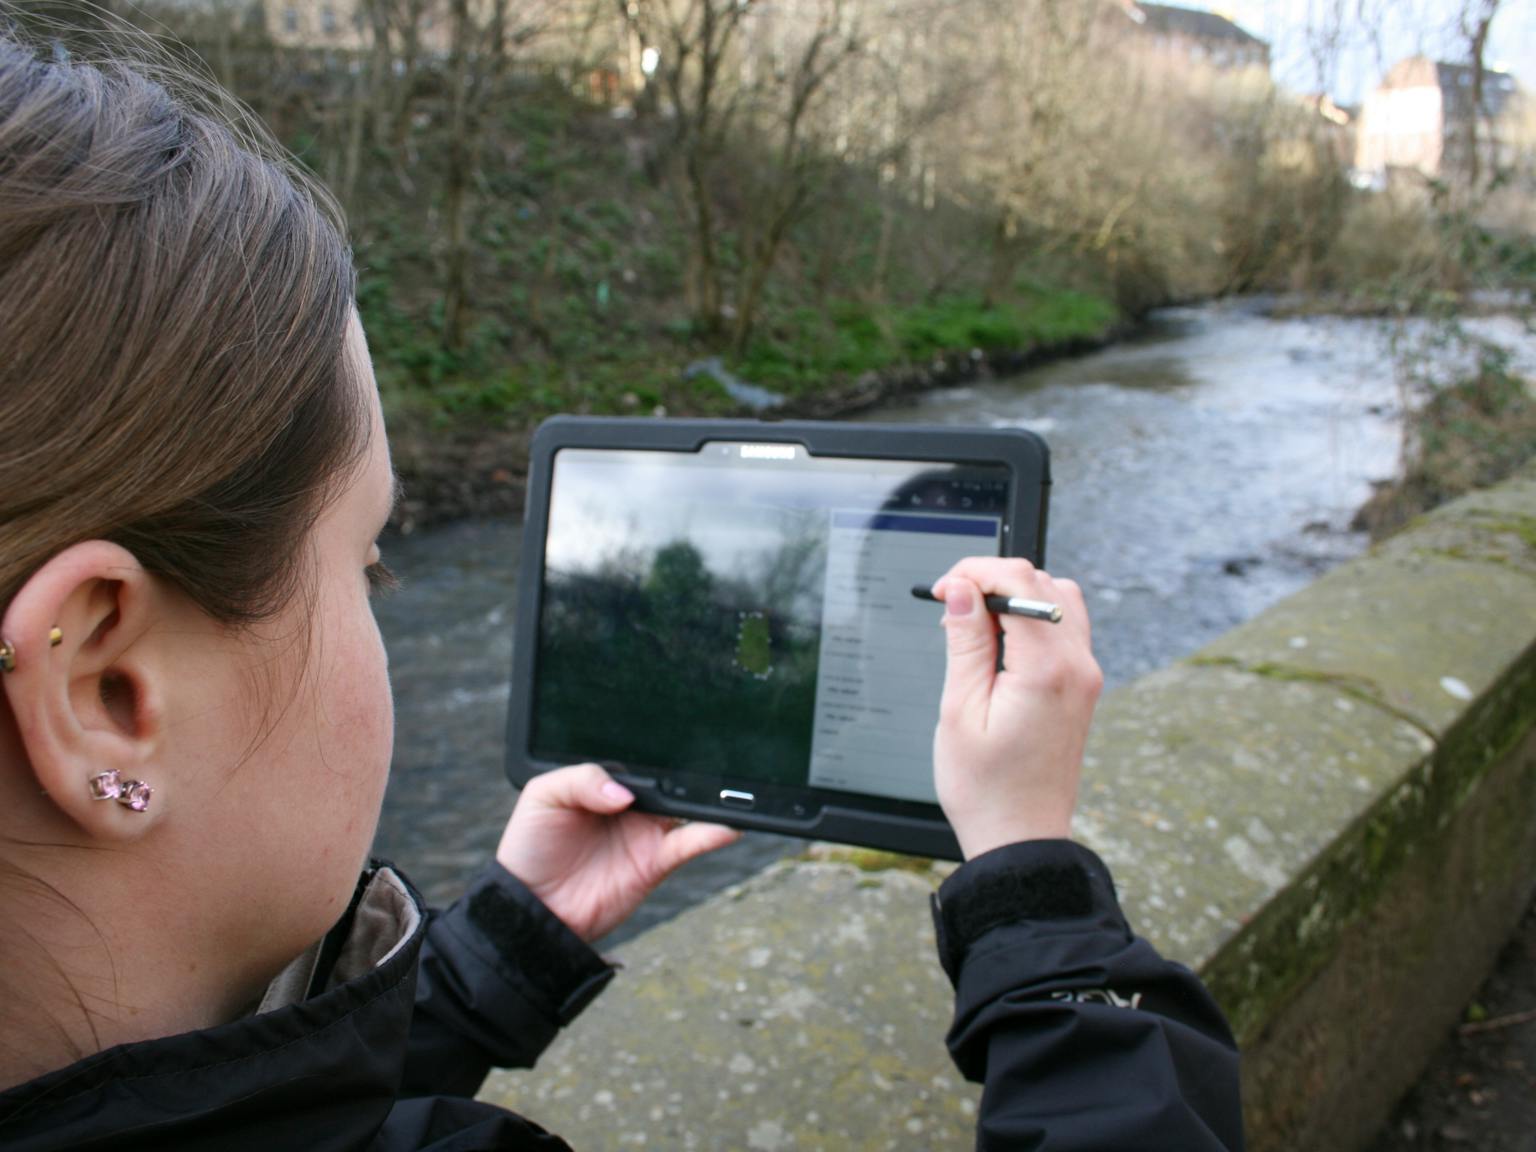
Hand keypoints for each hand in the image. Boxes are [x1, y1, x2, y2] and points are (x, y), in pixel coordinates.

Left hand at [495, 763, 739, 941]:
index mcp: (604, 782)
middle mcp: (630, 804)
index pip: (638, 758)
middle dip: (686, 769)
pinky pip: (691, 843)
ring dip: (708, 799)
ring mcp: (646, 832)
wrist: (531, 907)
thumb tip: (624, 794)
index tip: (671, 736)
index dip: (654, 747)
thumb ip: (582, 780)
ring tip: (724, 790)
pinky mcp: (656, 861)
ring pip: (687, 808)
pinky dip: (713, 834)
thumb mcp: (543, 796)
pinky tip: (727, 825)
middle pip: (669, 780)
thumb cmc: (530, 846)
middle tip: (700, 758)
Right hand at [931, 557, 1102, 859]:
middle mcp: (1077, 666)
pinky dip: (1033, 618)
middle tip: (952, 606)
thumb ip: (965, 642)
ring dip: (1016, 596)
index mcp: (1046, 670)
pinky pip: (1066, 627)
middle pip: (1043, 582)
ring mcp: (1086, 676)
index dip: (975, 572)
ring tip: (975, 625)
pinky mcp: (1083, 685)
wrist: (1022, 838)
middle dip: (992, 580)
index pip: (1019, 581)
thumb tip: (961, 590)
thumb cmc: (986, 788)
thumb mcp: (960, 711)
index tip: (944, 590)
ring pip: (1060, 598)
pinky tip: (1000, 644)